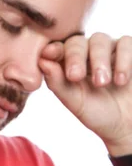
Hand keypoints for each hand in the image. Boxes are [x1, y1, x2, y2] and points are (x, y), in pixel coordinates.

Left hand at [39, 34, 131, 155]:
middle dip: (74, 56)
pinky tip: (121, 80)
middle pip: (77, 41)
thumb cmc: (98, 113)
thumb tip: (42, 61)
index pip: (58, 47)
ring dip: (99, 59)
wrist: (128, 126)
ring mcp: (109, 51)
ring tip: (102, 83)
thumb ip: (57, 83)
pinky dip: (123, 58)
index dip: (53, 49)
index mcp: (68, 63)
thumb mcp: (75, 102)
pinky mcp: (130, 53)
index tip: (49, 54)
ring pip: (100, 39)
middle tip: (75, 76)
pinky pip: (126, 42)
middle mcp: (87, 53)